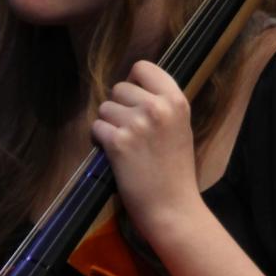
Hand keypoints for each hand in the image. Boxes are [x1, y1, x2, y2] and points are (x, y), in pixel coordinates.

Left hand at [90, 59, 203, 243]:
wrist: (173, 208)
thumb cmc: (175, 171)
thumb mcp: (179, 127)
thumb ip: (161, 104)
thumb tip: (131, 86)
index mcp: (176, 100)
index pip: (143, 67)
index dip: (134, 83)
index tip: (136, 102)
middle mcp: (157, 107)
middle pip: (119, 88)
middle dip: (120, 108)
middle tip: (133, 133)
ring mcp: (137, 124)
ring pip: (104, 108)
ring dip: (109, 125)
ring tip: (127, 147)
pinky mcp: (118, 143)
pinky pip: (96, 128)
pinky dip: (101, 141)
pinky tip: (116, 156)